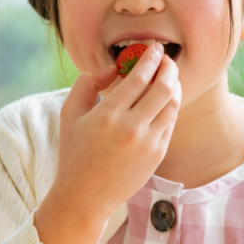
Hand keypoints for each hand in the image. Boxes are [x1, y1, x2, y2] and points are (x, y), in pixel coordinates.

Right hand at [34, 43, 180, 243]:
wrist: (85, 196)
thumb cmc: (74, 151)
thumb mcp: (69, 113)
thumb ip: (87, 83)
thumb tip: (113, 67)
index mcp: (107, 115)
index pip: (139, 77)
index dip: (150, 58)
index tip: (153, 47)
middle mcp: (131, 128)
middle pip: (164, 87)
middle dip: (168, 67)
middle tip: (166, 58)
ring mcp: (148, 143)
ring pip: (172, 104)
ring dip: (174, 85)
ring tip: (167, 76)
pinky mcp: (158, 154)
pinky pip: (170, 121)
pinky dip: (170, 105)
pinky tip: (163, 98)